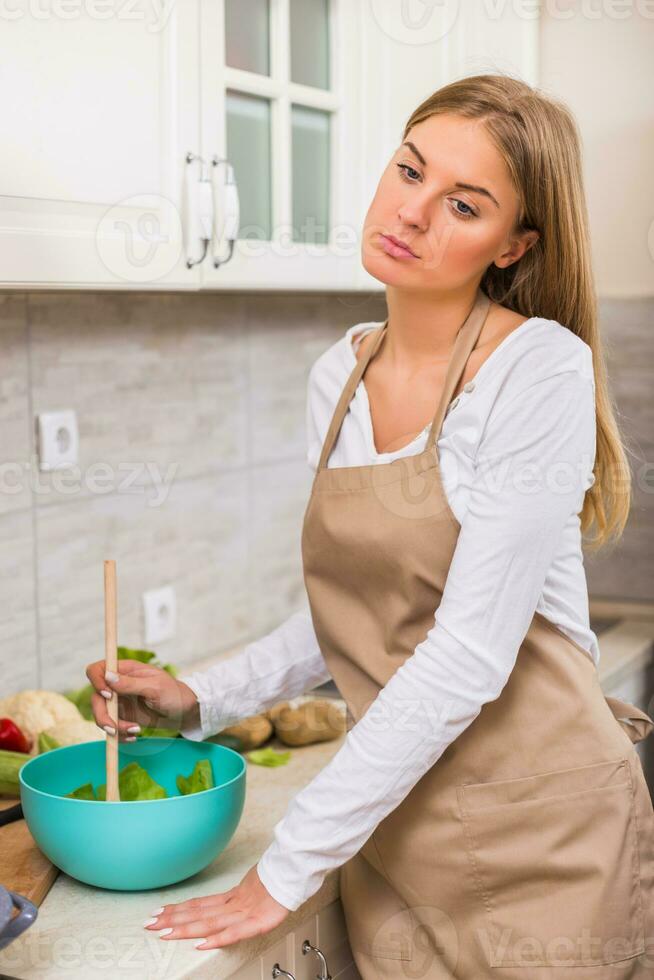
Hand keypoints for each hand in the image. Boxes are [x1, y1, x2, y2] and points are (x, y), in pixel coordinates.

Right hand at [86, 658, 199, 740]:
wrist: (184, 713)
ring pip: (101, 715)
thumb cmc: (174, 694)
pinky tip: (134, 736)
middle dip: (102, 715)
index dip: (97, 681)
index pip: (98, 670)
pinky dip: (119, 735)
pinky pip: (112, 728)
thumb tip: (107, 676)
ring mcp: (119, 702)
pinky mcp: (123, 717)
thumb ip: (131, 684)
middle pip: (96, 697)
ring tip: (135, 731)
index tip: (109, 695)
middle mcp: (118, 685)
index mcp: (125, 670)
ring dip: (113, 727)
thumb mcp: (155, 687)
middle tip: (114, 728)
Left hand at [143, 864, 289, 948]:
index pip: (200, 904)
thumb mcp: (259, 882)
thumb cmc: (284, 874)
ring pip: (210, 921)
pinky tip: (202, 944)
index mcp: (234, 896)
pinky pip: (236, 931)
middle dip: (173, 919)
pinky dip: (219, 938)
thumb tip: (232, 897)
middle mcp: (235, 903)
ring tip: (164, 933)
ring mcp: (246, 911)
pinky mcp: (260, 919)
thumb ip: (244, 893)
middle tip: (149, 924)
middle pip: (199, 913)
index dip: (179, 909)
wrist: (299, 864)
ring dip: (186, 928)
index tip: (159, 913)